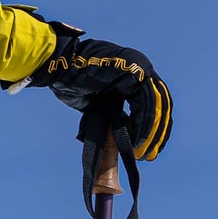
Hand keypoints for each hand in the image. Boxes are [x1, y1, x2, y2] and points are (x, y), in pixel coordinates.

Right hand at [30, 34, 171, 160]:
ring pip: (156, 106)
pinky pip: (145, 104)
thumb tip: (115, 133)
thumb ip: (106, 111)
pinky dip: (143, 126)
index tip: (146, 146)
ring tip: (144, 153)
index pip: (152, 101)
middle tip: (150, 155)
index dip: (151, 126)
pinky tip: (137, 142)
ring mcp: (140, 67)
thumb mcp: (93, 99)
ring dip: (151, 133)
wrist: (57, 63)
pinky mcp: (135, 73)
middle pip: (160, 104)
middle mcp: (140, 66)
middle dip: (157, 132)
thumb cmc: (67, 79)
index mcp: (132, 71)